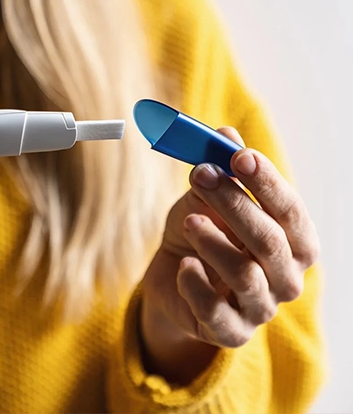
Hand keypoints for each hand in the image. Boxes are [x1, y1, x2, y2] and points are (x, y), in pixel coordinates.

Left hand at [140, 128, 318, 383]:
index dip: (267, 182)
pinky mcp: (230, 332)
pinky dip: (196, 284)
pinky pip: (215, 311)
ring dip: (213, 242)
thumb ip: (218, 169)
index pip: (290, 210)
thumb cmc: (200, 232)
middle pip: (269, 241)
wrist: (172, 279)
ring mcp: (261, 308)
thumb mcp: (205, 197)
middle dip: (234, 203)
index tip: (239, 156)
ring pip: (245, 275)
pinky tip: (183, 264)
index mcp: (294, 241)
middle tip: (199, 175)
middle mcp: (286, 277)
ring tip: (188, 221)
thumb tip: (224, 132)